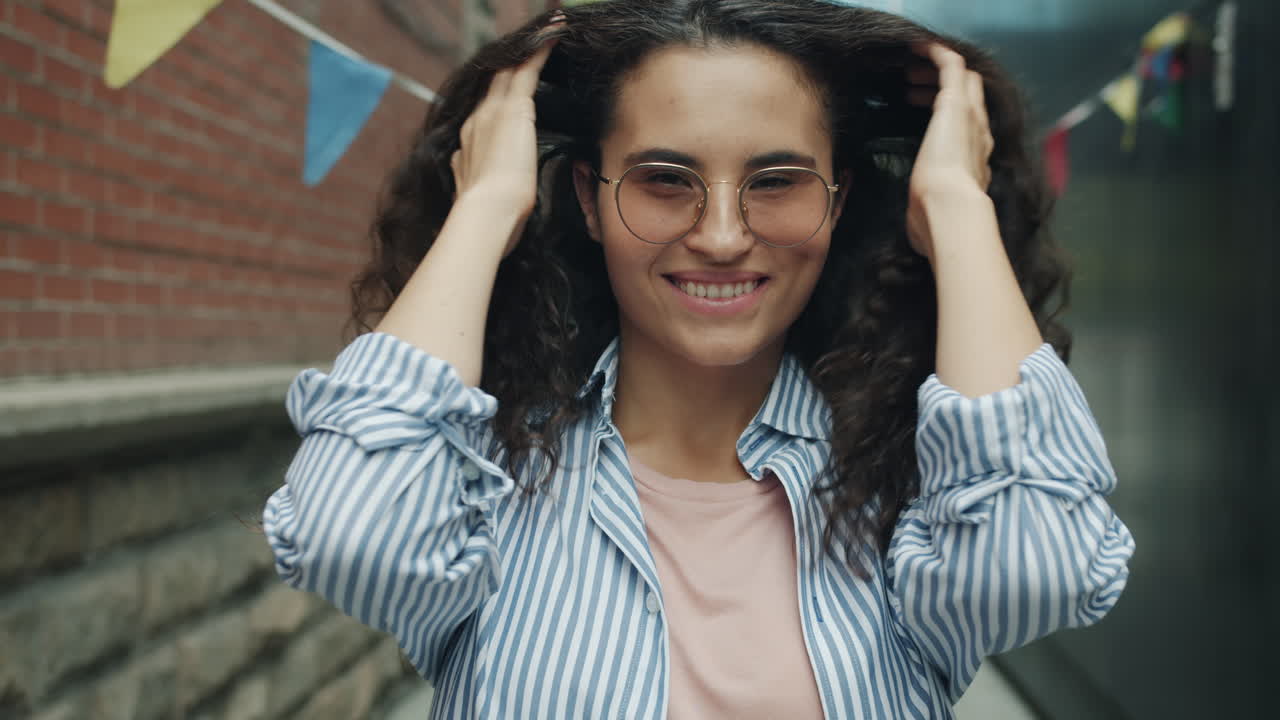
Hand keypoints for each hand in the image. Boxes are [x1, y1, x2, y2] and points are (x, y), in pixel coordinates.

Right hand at [450, 19, 562, 255]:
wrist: (485, 215)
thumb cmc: (490, 219)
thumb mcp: (481, 198)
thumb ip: (478, 184)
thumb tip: (476, 182)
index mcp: (470, 142)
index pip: (487, 108)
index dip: (498, 93)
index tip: (509, 83)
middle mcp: (478, 120)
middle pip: (496, 81)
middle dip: (512, 63)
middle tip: (530, 45)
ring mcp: (493, 112)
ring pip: (511, 69)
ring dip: (530, 47)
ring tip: (549, 27)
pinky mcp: (513, 110)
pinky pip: (528, 68)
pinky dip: (542, 48)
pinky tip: (556, 31)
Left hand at [904, 43, 994, 259]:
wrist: (950, 212)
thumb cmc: (938, 223)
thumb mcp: (930, 218)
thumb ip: (927, 218)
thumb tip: (916, 237)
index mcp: (974, 166)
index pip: (966, 133)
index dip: (944, 121)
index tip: (918, 121)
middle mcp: (979, 138)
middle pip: (971, 101)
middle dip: (943, 90)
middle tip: (911, 87)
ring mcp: (971, 119)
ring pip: (963, 81)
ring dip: (937, 72)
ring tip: (909, 71)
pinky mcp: (956, 103)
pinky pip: (951, 66)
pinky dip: (936, 54)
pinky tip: (919, 47)